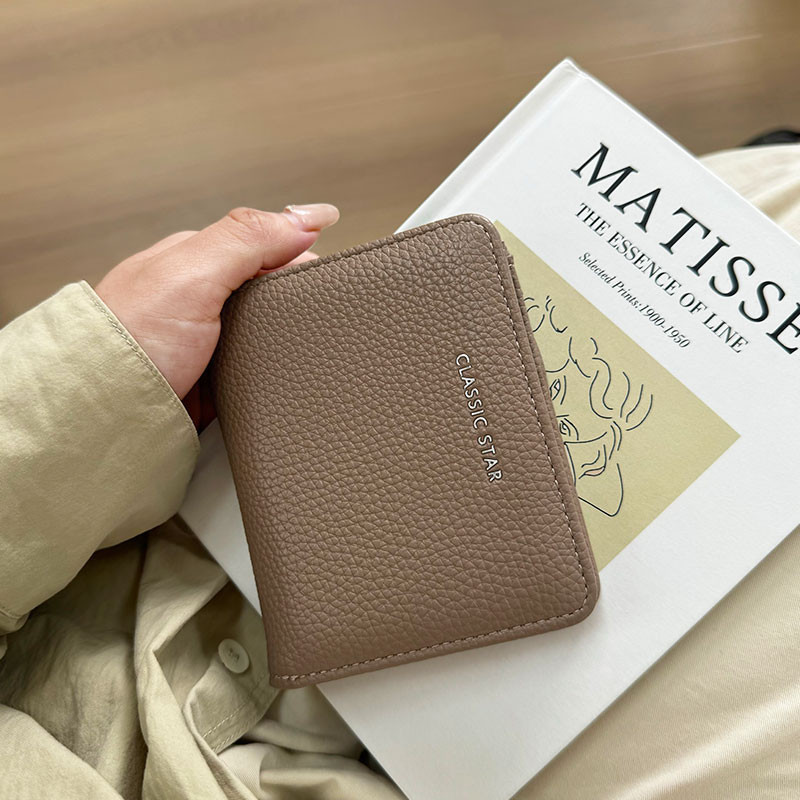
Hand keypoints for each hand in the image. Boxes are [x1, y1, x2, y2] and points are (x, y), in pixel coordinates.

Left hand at [95, 204, 338, 426]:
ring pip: (270, 334)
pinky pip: (259, 371)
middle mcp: (203, 298)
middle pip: (272, 293)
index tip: (327, 280)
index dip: (302, 259)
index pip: (268, 246)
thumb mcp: (192, 274)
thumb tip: (310, 215)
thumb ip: (248, 239)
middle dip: (297, 305)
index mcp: (197, 260)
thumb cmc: (130, 341)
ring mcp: (209, 342)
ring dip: (287, 343)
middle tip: (317, 322)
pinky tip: (283, 378)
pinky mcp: (215, 381)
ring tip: (307, 352)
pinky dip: (274, 374)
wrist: (104, 414)